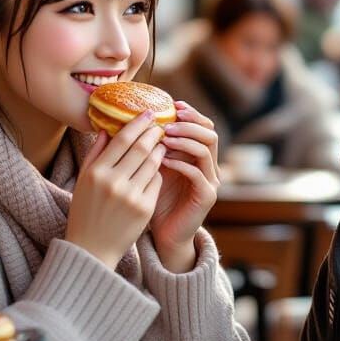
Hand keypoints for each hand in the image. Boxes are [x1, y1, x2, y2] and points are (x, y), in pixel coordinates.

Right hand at [66, 110, 165, 268]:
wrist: (92, 250)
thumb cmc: (86, 211)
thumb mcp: (83, 181)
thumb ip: (96, 154)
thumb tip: (108, 128)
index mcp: (96, 173)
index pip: (122, 139)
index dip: (138, 124)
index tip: (148, 113)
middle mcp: (113, 182)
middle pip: (141, 148)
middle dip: (154, 133)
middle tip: (161, 124)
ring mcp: (131, 196)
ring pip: (153, 163)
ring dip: (159, 150)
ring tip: (161, 143)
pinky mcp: (145, 208)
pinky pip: (156, 181)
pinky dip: (157, 172)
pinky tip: (156, 168)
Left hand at [149, 101, 218, 272]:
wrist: (163, 235)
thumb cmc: (153, 200)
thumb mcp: (149, 168)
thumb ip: (148, 147)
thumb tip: (129, 120)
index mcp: (197, 156)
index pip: (202, 125)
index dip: (190, 113)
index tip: (171, 105)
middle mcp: (209, 165)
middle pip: (209, 132)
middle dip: (189, 122)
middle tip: (168, 120)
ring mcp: (210, 181)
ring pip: (206, 149)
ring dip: (185, 139)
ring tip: (165, 136)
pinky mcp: (206, 196)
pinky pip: (198, 174)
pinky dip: (181, 163)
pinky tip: (163, 160)